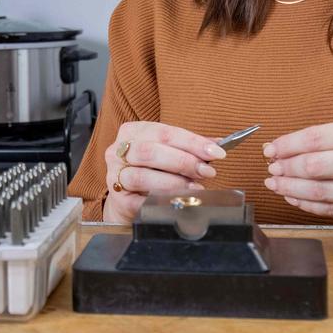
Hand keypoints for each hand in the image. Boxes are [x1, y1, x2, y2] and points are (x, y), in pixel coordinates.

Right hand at [102, 121, 227, 222]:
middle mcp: (118, 150)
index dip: (193, 142)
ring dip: (173, 182)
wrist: (127, 198)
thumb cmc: (150, 170)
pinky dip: (160, 200)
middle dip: (184, 161)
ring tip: (195, 187)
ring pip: (142, 176)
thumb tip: (218, 144)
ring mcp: (115, 175)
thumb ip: (190, 147)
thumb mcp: (167, 152)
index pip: (165, 132)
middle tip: (207, 171)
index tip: (216, 152)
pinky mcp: (117, 199)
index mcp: (133, 131)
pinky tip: (176, 200)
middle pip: (151, 151)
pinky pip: (139, 201)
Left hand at [262, 120, 332, 224]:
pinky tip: (293, 197)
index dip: (288, 145)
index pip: (317, 138)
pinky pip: (331, 210)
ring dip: (290, 188)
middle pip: (315, 166)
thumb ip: (331, 137)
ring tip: (275, 183)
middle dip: (286, 167)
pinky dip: (306, 204)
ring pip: (320, 192)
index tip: (270, 149)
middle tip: (271, 167)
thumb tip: (287, 147)